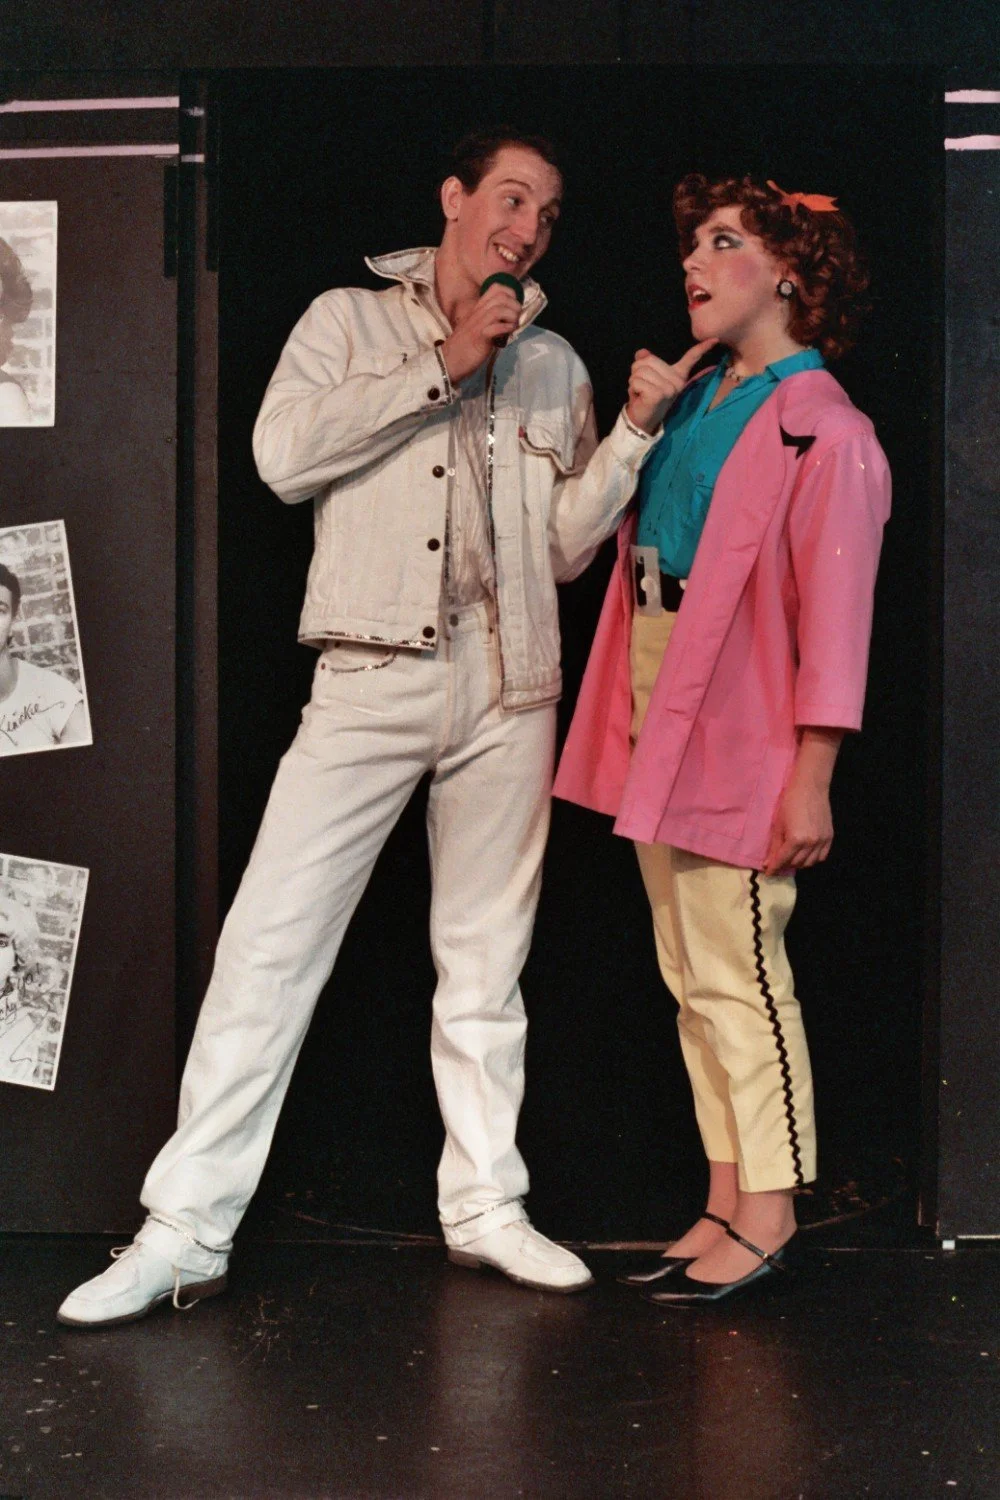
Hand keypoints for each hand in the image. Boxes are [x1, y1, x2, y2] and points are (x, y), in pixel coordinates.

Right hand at [440, 284, 522, 382]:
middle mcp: (478, 312)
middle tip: (515, 319)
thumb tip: (507, 321)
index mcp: (478, 308)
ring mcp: (478, 324)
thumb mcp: (476, 327)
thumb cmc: (463, 346)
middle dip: (515, 306)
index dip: (510, 294)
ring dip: (512, 317)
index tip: (513, 307)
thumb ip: (489, 320)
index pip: (496, 288)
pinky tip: (507, 336)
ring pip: (500, 309)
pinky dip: (507, 329)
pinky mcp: (480, 337)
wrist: (448, 361)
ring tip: (512, 327)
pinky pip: (498, 327)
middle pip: (502, 296)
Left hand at [626, 339, 717, 432]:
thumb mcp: (646, 376)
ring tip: (641, 392)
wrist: (642, 420)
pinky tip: (640, 397)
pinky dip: (633, 388)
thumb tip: (642, 353)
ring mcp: (670, 388)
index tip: (714, 339)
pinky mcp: (659, 394)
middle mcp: (677, 381)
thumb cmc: (644, 396)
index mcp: (678, 375)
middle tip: (642, 385)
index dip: (702, 348)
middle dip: (637, 371)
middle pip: (648, 360)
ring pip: (640, 371)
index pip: (691, 358)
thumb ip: (645, 361)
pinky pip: (637, 381)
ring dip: (634, 380)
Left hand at [762, 728, 842, 875]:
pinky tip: (806, 853)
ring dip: (799, 862)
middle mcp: (810, 843)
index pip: (783, 860)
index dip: (774, 868)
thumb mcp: (778, 825)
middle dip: (785, 864)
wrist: (810, 788)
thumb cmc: (789, 802)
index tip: (768, 872)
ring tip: (792, 856)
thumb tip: (768, 863)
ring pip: (810, 863)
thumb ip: (774, 846)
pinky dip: (813, 858)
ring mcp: (822, 841)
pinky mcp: (829, 837)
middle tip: (778, 860)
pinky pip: (821, 857)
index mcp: (796, 839)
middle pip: (796, 863)